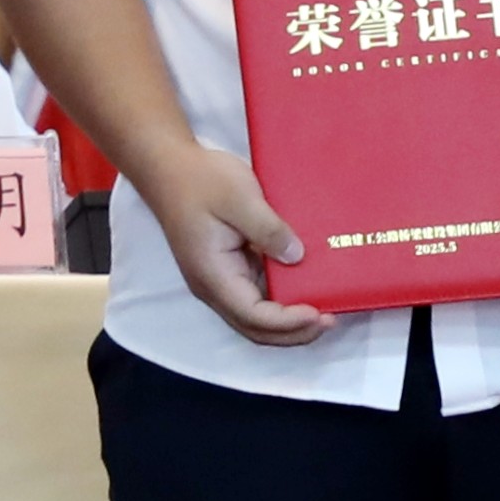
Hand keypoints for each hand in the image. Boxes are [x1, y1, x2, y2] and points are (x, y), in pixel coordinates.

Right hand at [135, 139, 328, 343]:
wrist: (169, 168)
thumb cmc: (199, 180)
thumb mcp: (238, 197)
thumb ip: (268, 229)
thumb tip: (297, 256)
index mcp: (213, 274)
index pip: (253, 315)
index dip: (288, 321)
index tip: (320, 312)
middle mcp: (213, 286)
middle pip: (255, 328)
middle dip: (294, 332)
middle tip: (331, 319)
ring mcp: (220, 280)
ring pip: (256, 318)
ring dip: (289, 321)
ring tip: (324, 309)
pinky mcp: (228, 270)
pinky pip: (256, 298)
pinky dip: (282, 302)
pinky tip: (305, 289)